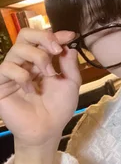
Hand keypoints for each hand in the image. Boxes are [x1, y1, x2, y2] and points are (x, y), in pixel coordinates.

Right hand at [0, 29, 80, 147]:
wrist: (48, 129)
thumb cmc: (59, 108)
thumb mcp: (71, 84)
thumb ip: (70, 64)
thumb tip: (70, 46)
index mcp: (41, 60)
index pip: (42, 39)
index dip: (55, 34)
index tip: (70, 36)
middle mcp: (25, 62)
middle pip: (25, 34)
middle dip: (44, 37)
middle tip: (56, 50)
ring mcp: (12, 72)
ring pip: (18, 48)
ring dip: (38, 57)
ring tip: (48, 73)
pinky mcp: (1, 83)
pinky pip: (6, 68)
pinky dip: (22, 75)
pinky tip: (30, 88)